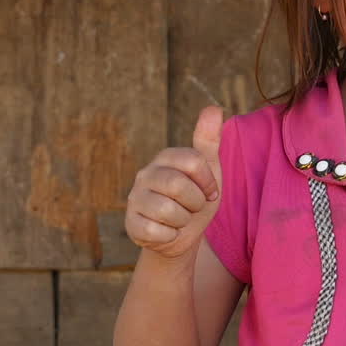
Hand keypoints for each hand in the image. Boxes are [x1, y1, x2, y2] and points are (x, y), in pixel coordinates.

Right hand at [124, 106, 224, 259]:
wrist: (181, 236)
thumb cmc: (195, 199)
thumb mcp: (209, 170)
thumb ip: (209, 141)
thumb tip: (214, 108)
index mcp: (166, 157)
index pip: (194, 161)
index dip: (208, 181)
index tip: (209, 191)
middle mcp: (146, 174)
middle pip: (179, 186)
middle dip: (195, 202)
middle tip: (193, 207)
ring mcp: (135, 198)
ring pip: (168, 212)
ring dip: (183, 221)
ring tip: (179, 219)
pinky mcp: (131, 224)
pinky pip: (158, 232)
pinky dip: (170, 236)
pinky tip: (167, 231)